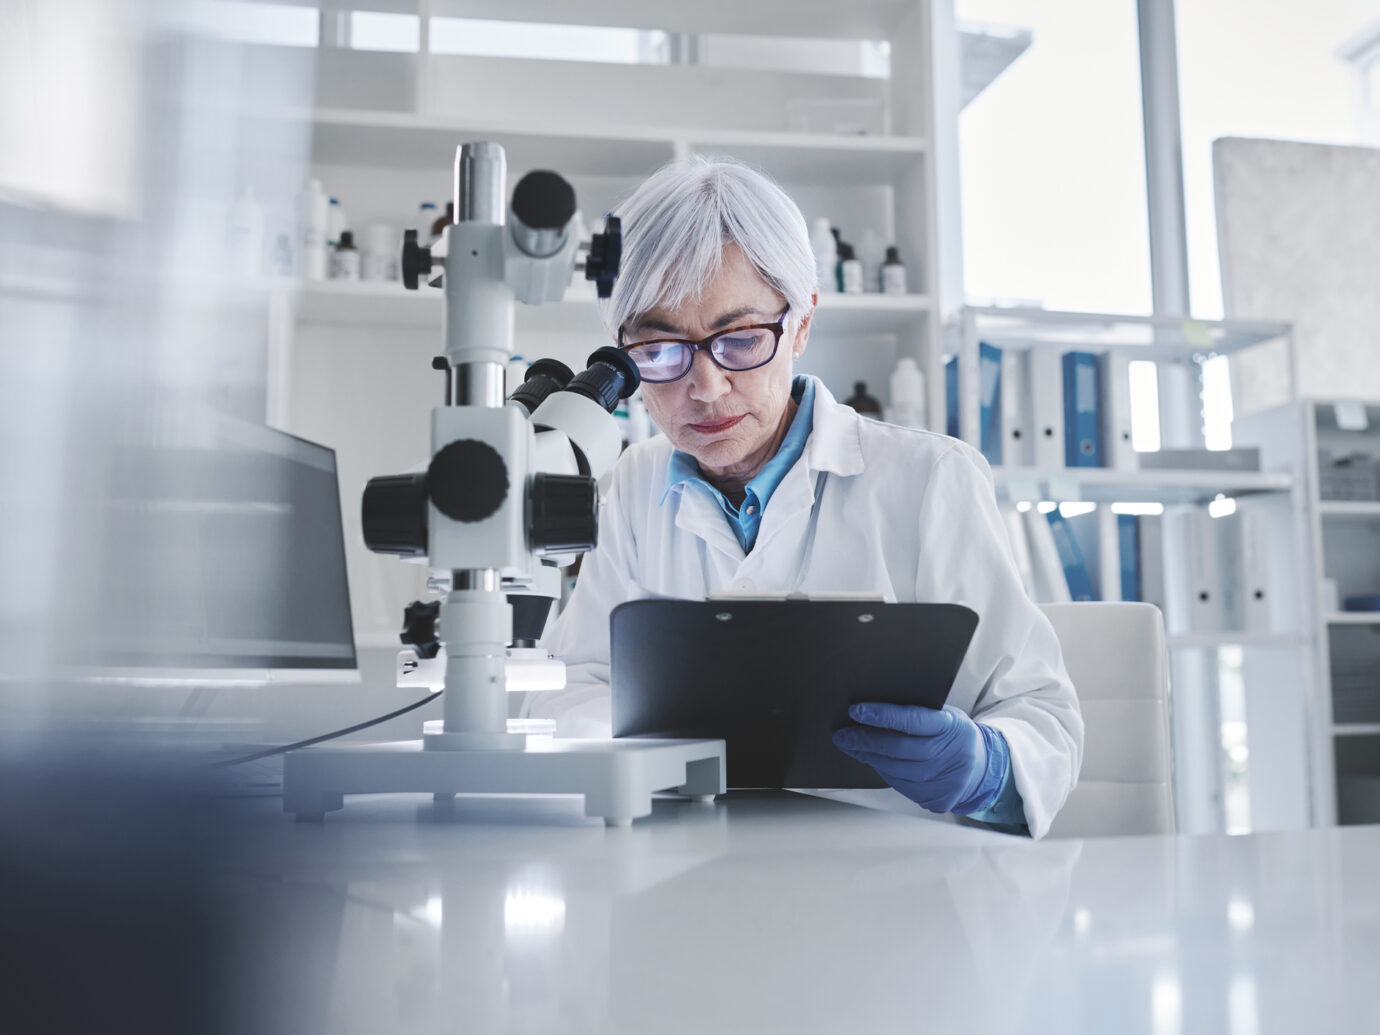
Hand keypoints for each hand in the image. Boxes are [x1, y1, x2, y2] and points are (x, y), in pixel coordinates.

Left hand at [832, 703, 1006, 814]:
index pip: (912, 720)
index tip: (856, 711)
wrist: (983, 767)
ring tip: (851, 746)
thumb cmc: (955, 734)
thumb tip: (873, 711)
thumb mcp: (945, 716)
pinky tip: (871, 761)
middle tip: (843, 735)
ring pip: (897, 770)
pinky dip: (883, 772)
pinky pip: (901, 786)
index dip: (882, 715)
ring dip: (869, 758)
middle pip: (899, 749)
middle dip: (866, 741)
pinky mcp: (937, 799)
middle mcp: (949, 755)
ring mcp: (944, 781)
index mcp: (951, 726)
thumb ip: (917, 713)